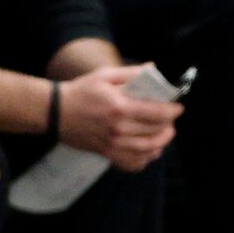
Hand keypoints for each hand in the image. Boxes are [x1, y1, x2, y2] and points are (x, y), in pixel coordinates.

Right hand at [56, 63, 181, 170]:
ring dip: (162, 142)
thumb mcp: (104, 76)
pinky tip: (149, 150)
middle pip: (156, 131)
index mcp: (120, 106)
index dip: (173, 111)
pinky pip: (133, 163)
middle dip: (169, 125)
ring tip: (165, 134)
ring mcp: (113, 144)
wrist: (55, 112)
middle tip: (171, 120)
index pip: (157, 113)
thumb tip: (153, 68)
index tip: (178, 108)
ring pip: (149, 149)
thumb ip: (131, 73)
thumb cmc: (80, 91)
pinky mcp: (107, 154)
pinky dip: (146, 159)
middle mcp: (119, 128)